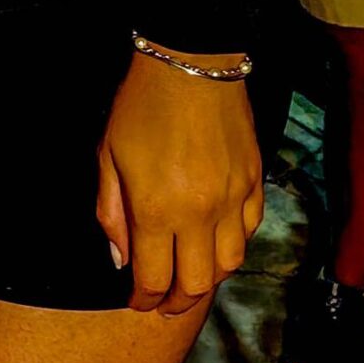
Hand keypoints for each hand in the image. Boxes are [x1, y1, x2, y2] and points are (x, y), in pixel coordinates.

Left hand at [95, 52, 263, 316]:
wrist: (192, 61)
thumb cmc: (142, 105)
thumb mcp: (108, 156)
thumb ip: (112, 212)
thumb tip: (121, 258)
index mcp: (156, 209)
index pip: (153, 278)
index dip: (143, 299)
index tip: (137, 302)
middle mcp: (200, 212)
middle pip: (196, 283)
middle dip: (176, 301)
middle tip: (163, 302)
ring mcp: (233, 198)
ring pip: (230, 263)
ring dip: (208, 278)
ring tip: (189, 276)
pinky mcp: (255, 181)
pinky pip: (250, 230)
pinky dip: (233, 244)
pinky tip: (215, 240)